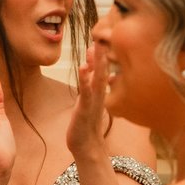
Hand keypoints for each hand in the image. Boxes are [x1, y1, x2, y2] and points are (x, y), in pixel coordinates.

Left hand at [66, 40, 111, 158]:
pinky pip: (86, 92)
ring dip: (96, 63)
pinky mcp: (85, 109)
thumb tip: (93, 75)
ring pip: (97, 79)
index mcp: (99, 93)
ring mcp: (93, 102)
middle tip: (101, 36)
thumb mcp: (89, 104)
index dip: (101, 56)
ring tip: (95, 48)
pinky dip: (85, 79)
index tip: (100, 39)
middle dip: (101, 54)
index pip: (101, 71)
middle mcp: (99, 95)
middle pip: (102, 71)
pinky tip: (83, 68)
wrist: (87, 147)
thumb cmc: (86, 126)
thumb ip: (91, 88)